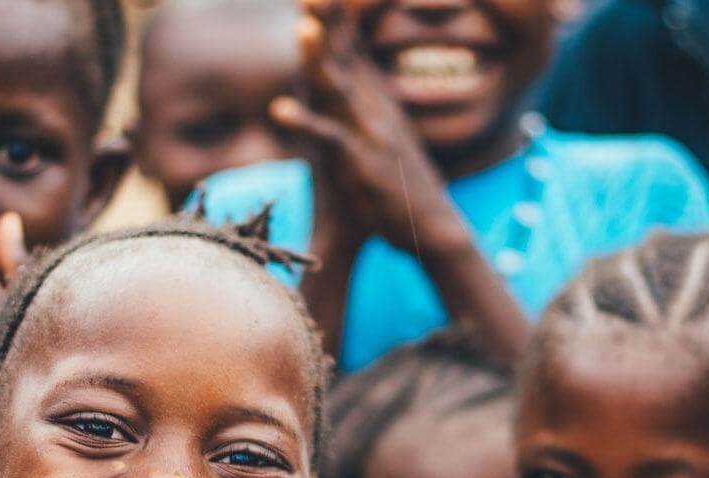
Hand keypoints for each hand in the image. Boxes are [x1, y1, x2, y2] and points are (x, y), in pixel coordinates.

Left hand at [270, 2, 465, 256]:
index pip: (353, 45)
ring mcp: (370, 132)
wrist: (429, 226)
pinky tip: (279, 109)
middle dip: (328, 20)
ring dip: (319, 58)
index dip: (336, 16)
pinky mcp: (361, 163)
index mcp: (375, 98)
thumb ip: (358, 104)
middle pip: (346, 54)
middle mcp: (374, 106)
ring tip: (302, 28)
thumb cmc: (398, 183)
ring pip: (340, 87)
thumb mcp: (376, 134)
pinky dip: (304, 123)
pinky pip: (329, 138)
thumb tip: (341, 78)